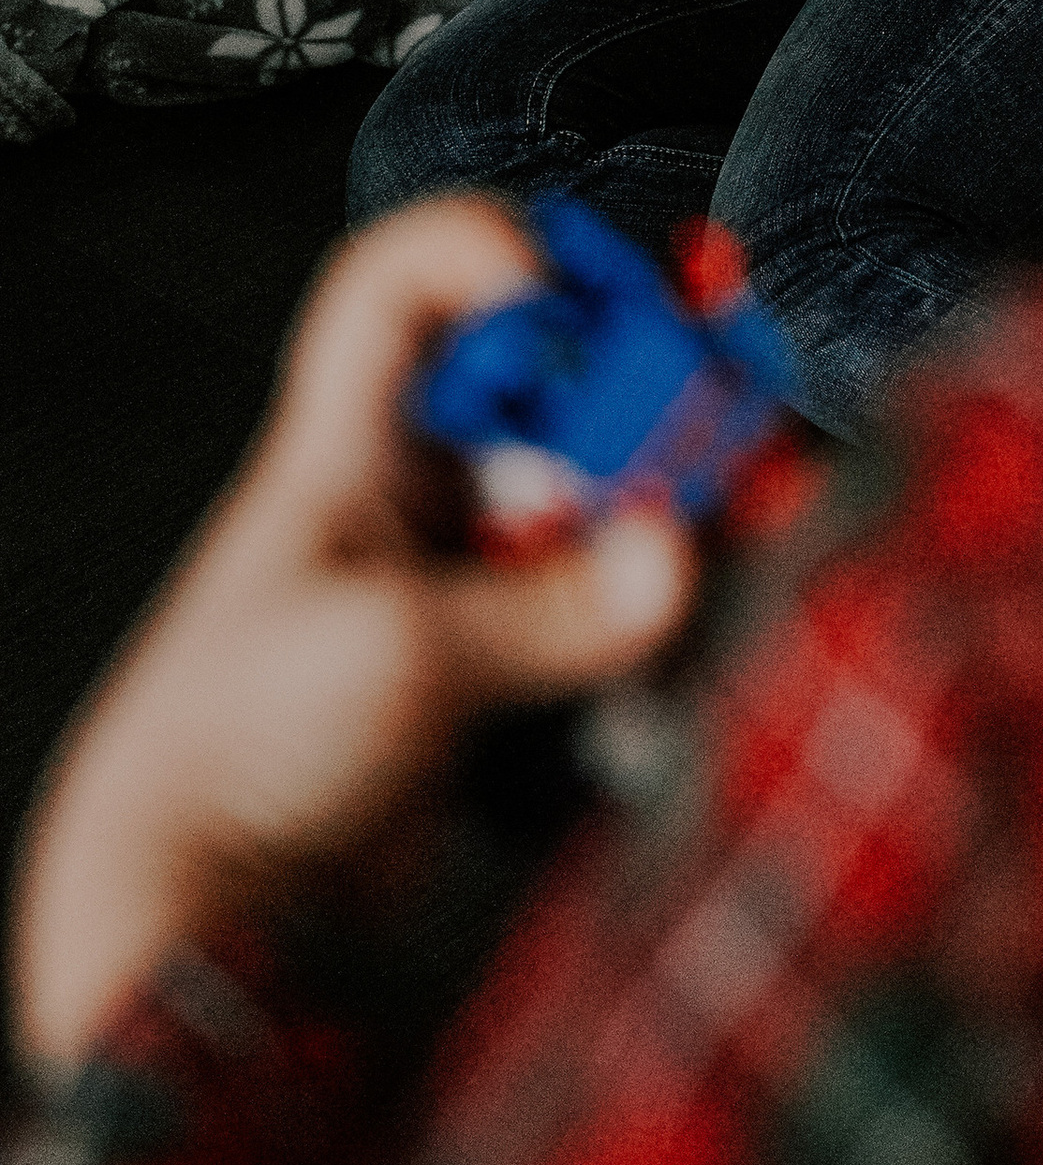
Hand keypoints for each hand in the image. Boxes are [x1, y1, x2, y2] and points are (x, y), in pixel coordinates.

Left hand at [9, 199, 695, 1076]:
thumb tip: (673, 562)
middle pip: (542, 384)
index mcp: (346, 447)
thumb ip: (547, 610)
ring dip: (662, 505)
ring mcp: (462, 576)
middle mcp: (412, 492)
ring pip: (591, 491)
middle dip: (631, 393)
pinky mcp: (502, 662)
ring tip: (717, 533)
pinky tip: (687, 625)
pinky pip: (603, 598)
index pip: (402, 285)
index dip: (488, 256)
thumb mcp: (398, 656)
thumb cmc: (233, 751)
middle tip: (699, 433)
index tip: (572, 308)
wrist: (204, 909)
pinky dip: (657, 602)